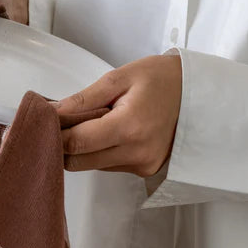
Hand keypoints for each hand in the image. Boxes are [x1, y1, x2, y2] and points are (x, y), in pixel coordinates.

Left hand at [53, 51, 181, 176]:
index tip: (46, 124)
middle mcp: (136, 153)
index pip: (75, 144)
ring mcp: (141, 165)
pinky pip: (108, 166)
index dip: (55, 135)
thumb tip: (53, 113)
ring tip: (92, 123)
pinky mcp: (144, 171)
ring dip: (83, 149)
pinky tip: (109, 133)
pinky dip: (100, 151)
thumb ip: (84, 99)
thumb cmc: (164, 79)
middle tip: (63, 124)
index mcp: (129, 126)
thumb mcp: (121, 77)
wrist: (202, 94)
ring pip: (91, 166)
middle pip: (78, 163)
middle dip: (64, 145)